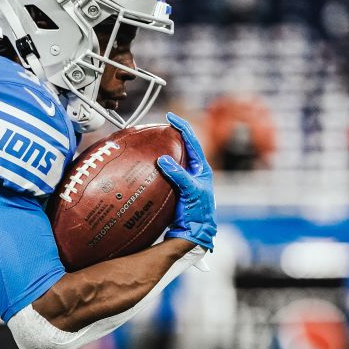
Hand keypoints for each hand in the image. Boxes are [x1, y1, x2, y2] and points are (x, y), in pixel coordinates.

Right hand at [156, 112, 215, 250]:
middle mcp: (193, 171)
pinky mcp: (175, 188)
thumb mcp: (190, 191)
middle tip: (160, 125)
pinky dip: (157, 165)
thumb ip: (178, 174)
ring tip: (153, 140)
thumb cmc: (198, 212)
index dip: (182, 127)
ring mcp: (185, 180)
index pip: (192, 141)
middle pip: (184, 146)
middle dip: (173, 134)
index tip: (170, 116)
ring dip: (165, 149)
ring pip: (175, 159)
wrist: (195, 232)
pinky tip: (147, 164)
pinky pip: (166, 172)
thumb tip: (163, 159)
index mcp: (201, 168)